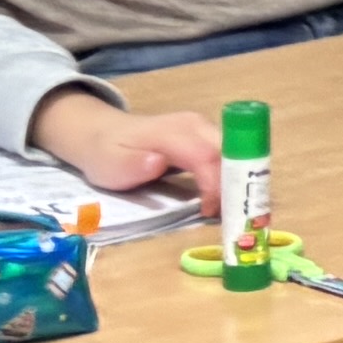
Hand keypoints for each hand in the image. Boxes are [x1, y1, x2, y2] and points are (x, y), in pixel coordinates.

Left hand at [36, 97, 232, 208]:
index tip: (211, 211)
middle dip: (238, 185)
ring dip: (240, 182)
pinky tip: (231, 198)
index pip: (206, 156)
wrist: (103, 134)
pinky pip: (229, 156)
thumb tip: (159, 162)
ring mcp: (203, 129)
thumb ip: (133, 164)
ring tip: (236, 211)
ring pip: (234, 154)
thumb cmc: (107, 154)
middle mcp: (195, 125)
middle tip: (236, 216)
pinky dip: (234, 177)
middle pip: (229, 153)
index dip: (215, 185)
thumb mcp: (109, 164)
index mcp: (172, 132)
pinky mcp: (206, 138)